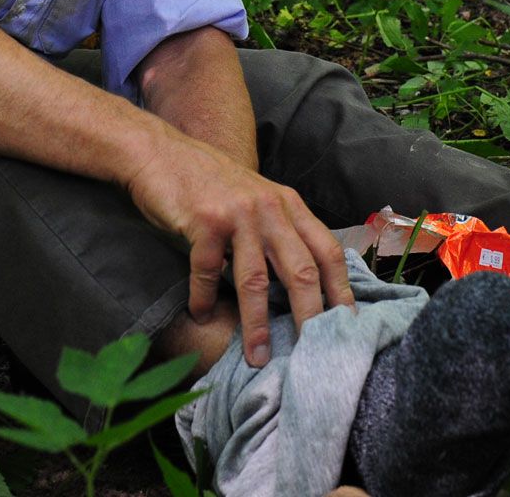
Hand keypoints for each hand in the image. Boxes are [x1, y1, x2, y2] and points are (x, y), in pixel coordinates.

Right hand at [125, 135, 353, 366]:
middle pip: (300, 270)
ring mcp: (237, 214)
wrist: (161, 153)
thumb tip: (299, 284)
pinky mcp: (203, 221)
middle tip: (314, 353)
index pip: (327, 250)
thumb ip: (278, 231)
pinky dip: (204, 298)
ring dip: (257, 323)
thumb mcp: (256, 199)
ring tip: (257, 356)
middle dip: (310, 317)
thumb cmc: (209, 184)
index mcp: (288, 205)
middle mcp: (269, 208)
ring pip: (255, 279)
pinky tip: (201, 315)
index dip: (341, 289)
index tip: (348, 325)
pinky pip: (208, 271)